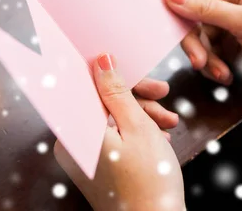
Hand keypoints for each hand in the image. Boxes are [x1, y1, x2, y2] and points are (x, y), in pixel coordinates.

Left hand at [54, 54, 184, 210]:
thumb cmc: (148, 182)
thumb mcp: (137, 127)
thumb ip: (117, 91)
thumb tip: (101, 60)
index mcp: (74, 132)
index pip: (88, 87)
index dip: (114, 74)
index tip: (136, 69)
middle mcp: (73, 144)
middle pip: (102, 103)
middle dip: (136, 98)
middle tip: (163, 94)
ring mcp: (84, 157)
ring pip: (112, 119)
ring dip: (141, 115)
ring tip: (168, 122)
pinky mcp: (97, 166)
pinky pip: (114, 137)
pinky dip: (136, 133)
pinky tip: (158, 135)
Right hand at [164, 0, 241, 100]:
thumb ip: (206, 8)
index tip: (164, 13)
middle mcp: (230, 1)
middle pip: (191, 15)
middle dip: (193, 40)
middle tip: (198, 58)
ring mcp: (229, 25)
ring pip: (197, 38)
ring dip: (205, 58)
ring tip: (219, 71)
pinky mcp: (230, 47)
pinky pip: (207, 54)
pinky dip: (212, 67)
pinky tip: (227, 75)